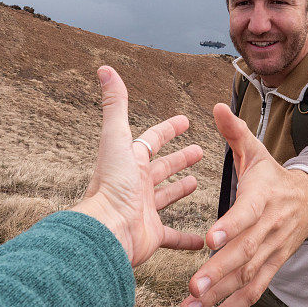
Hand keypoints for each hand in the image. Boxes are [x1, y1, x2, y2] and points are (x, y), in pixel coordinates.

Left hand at [72, 66, 204, 266]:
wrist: (108, 231)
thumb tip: (105, 69)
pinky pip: (173, 235)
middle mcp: (136, 184)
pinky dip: (187, 237)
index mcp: (130, 161)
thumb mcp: (117, 138)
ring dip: (179, 190)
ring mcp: (144, 210)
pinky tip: (202, 237)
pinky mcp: (152, 235)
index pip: (151, 140)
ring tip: (196, 183)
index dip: (168, 129)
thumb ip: (115, 104)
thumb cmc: (112, 185)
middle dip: (179, 158)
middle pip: (161, 167)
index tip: (185, 121)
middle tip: (199, 151)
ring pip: (165, 197)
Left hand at [179, 103, 307, 306]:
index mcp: (262, 197)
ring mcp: (271, 252)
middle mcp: (268, 228)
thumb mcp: (256, 150)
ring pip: (247, 278)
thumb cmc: (273, 175)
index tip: (208, 239)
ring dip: (220, 298)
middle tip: (193, 286)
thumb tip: (217, 106)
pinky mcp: (271, 267)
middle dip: (219, 271)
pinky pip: (253, 291)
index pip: (246, 213)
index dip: (229, 226)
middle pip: (245, 252)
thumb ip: (235, 131)